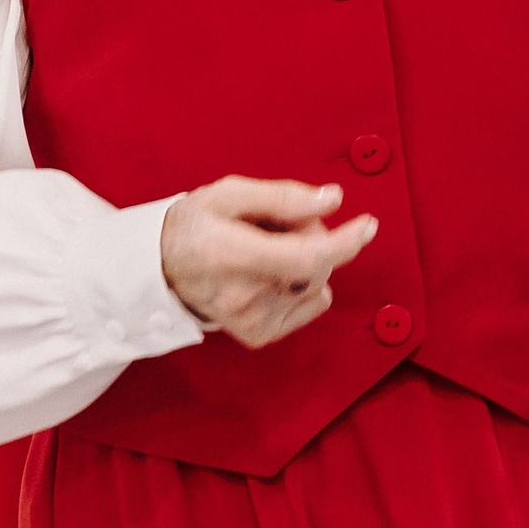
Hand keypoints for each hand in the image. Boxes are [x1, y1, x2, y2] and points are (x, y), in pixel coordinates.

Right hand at [159, 177, 377, 349]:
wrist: (160, 268)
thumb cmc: (196, 225)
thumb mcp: (230, 193)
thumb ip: (283, 196)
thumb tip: (333, 200)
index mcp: (231, 254)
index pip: (303, 257)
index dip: (343, 243)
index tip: (368, 225)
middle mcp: (241, 295)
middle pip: (315, 266)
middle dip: (313, 236)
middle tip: (280, 223)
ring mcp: (251, 320)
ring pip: (316, 283)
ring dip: (307, 260)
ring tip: (268, 248)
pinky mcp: (259, 334)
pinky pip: (312, 303)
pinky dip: (306, 283)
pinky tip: (275, 272)